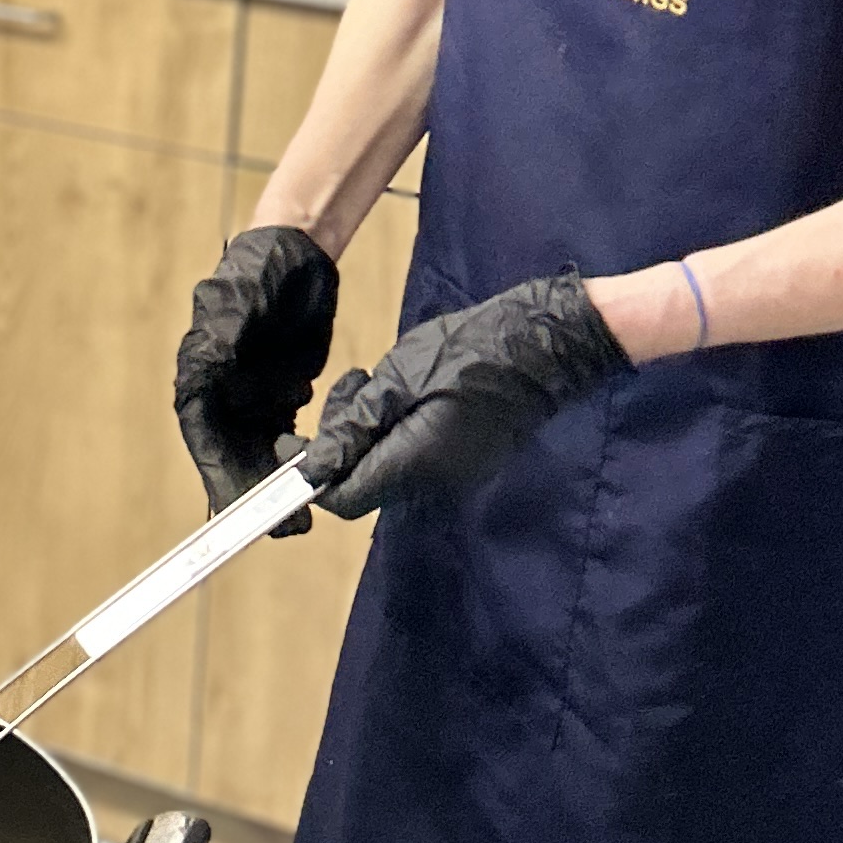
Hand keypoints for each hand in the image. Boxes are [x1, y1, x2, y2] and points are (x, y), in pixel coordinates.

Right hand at [173, 224, 338, 522]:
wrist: (294, 256)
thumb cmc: (256, 274)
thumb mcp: (236, 304)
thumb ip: (220, 340)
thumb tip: (203, 373)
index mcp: (200, 378)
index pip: (205, 439)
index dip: (219, 476)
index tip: (237, 508)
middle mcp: (220, 396)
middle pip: (231, 456)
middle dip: (253, 493)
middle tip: (283, 525)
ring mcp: (250, 399)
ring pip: (257, 455)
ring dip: (275, 485)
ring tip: (300, 518)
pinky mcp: (281, 397)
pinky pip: (284, 440)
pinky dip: (296, 463)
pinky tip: (313, 481)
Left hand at [301, 273, 626, 521]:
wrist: (547, 343)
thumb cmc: (473, 349)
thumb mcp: (400, 376)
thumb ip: (356, 424)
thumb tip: (316, 464)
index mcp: (416, 465)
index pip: (344, 498)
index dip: (313, 475)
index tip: (295, 441)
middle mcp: (435, 484)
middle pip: (364, 486)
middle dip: (341, 445)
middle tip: (350, 388)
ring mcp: (456, 476)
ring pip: (387, 472)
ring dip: (367, 435)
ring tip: (374, 382)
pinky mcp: (467, 461)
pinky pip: (414, 461)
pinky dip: (395, 434)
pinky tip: (402, 394)